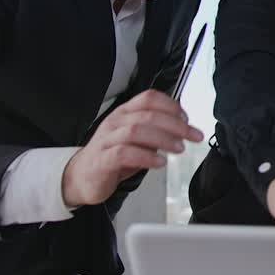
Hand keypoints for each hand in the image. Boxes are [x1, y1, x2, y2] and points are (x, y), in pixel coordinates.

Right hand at [62, 90, 201, 207]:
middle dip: (176, 125)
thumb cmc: (112, 156)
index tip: (187, 119)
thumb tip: (183, 127)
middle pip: (148, 115)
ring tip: (179, 148)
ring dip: (163, 139)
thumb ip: (155, 131)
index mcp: (124, 113)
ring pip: (137, 131)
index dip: (171, 106)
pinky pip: (124, 153)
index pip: (149, 98)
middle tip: (192, 136)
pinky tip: (160, 162)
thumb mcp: (136, 139)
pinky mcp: (102, 160)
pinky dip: (146, 157)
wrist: (82, 177)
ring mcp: (107, 140)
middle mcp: (115, 122)